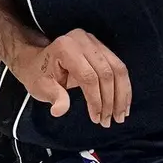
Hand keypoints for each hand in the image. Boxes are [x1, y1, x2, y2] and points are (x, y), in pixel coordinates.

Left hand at [6, 28, 130, 126]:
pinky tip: (124, 104)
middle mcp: (83, 40)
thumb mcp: (40, 87)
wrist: (38, 60)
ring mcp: (94, 41)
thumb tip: (59, 111)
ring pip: (118, 69)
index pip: (88, 76)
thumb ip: (53, 97)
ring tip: (120, 116)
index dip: (95, 99)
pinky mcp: (101, 47)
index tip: (96, 118)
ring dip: (122, 95)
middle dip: (110, 100)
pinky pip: (119, 66)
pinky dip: (124, 87)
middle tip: (109, 122)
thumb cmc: (39, 74)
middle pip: (106, 72)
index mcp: (66, 47)